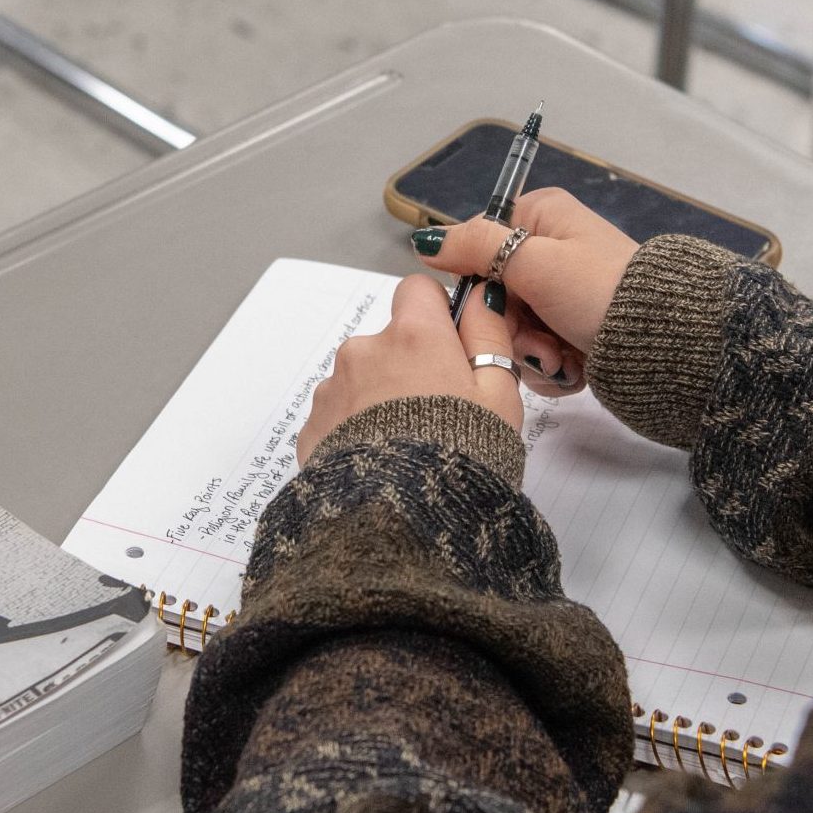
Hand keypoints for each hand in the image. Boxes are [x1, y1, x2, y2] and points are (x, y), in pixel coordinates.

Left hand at [296, 274, 523, 461]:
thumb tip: (482, 294)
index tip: (451, 346)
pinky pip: (338, 415)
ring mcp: (333, 389)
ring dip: (380, 399)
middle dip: (410, 366)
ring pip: (362, 379)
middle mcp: (365, 351)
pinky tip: (380, 462)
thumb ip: (489, 333)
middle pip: (389, 341)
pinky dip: (356, 430)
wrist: (400, 522)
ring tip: (407, 445)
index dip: (436, 314)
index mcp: (414, 336)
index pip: (417, 290)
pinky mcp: (312, 427)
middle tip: (437, 413)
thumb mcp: (499, 396)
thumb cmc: (461, 457)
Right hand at [411, 188, 638, 395]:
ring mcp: (564, 295)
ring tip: (563, 355)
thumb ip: (475, 247)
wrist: (663, 340)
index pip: (479, 247)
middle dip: (514, 329)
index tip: (494, 304)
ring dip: (535, 353)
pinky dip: (555, 365)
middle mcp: (552, 252)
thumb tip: (426, 241)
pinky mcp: (577, 331)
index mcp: (542, 218)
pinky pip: (543, 352)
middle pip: (497, 297)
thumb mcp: (532, 260)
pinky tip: (575, 364)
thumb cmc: (596, 289)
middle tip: (539, 340)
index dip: (479, 282)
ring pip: (518, 331)